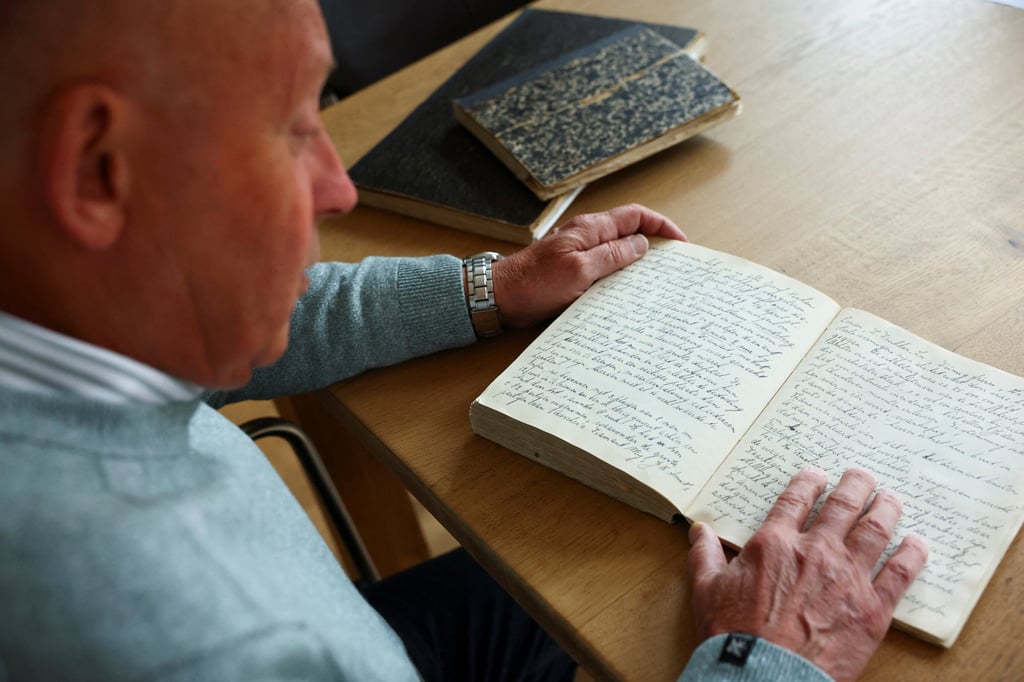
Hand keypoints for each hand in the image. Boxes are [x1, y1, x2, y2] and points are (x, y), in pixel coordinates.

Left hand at [492, 203, 685, 327]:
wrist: (500, 298)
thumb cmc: (533, 283)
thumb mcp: (579, 270)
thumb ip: (612, 255)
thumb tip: (642, 245)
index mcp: (590, 229)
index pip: (635, 216)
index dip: (661, 226)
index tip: (680, 243)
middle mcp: (587, 238)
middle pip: (629, 233)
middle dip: (654, 246)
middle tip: (674, 266)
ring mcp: (579, 255)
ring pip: (618, 254)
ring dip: (637, 266)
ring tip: (656, 284)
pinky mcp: (573, 273)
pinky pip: (604, 271)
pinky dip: (619, 279)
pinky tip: (626, 296)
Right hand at [688, 468, 927, 681]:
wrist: (765, 676)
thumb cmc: (733, 635)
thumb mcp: (707, 589)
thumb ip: (705, 555)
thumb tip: (698, 531)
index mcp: (775, 544)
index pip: (796, 500)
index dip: (809, 483)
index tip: (818, 475)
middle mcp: (815, 552)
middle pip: (843, 506)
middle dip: (855, 485)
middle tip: (863, 475)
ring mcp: (848, 578)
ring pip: (875, 531)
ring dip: (886, 509)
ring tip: (892, 498)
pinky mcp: (872, 610)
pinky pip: (899, 574)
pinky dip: (912, 555)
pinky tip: (917, 543)